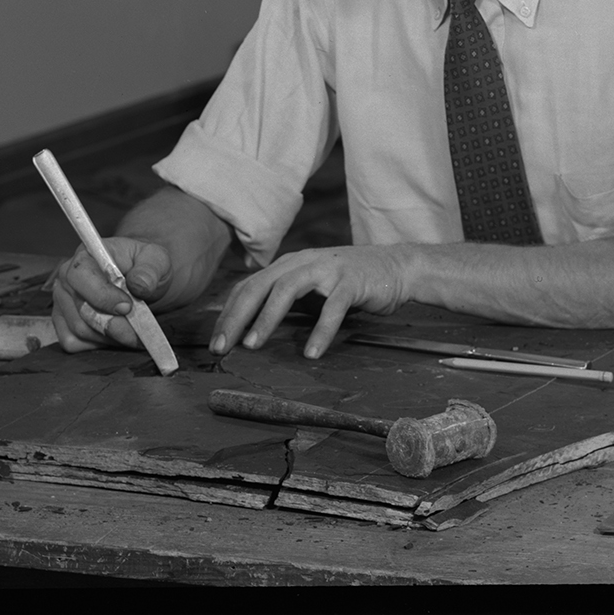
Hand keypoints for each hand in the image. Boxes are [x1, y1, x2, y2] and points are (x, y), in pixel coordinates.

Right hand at [49, 237, 170, 352]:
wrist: (143, 284)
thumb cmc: (145, 269)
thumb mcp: (157, 261)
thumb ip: (150, 270)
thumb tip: (139, 284)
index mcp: (86, 256)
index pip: (81, 276)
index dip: (102, 295)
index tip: (127, 307)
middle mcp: (67, 279)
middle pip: (82, 309)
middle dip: (114, 324)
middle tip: (139, 331)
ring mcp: (62, 302)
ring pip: (80, 329)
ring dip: (110, 337)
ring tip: (134, 334)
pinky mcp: (62, 323)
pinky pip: (73, 342)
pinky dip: (98, 345)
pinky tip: (116, 337)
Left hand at [211, 245, 412, 359]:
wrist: (398, 268)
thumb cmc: (350, 283)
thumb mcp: (312, 289)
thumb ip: (286, 301)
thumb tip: (251, 328)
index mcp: (291, 263)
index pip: (250, 285)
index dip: (229, 312)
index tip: (216, 340)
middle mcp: (304, 261)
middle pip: (261, 285)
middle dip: (237, 316)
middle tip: (222, 346)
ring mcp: (329, 269)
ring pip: (288, 289)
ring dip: (267, 318)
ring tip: (253, 344)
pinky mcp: (352, 282)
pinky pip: (333, 307)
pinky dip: (320, 331)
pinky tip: (311, 353)